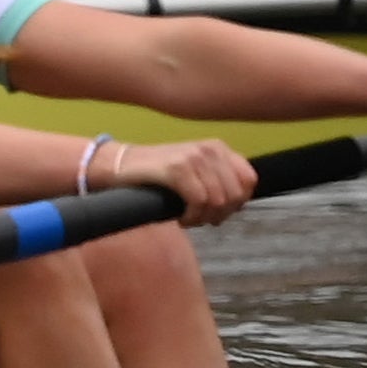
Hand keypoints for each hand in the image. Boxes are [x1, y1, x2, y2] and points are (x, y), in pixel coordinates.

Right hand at [103, 136, 254, 225]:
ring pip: (218, 200)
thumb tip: (239, 204)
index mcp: (218, 148)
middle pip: (235, 194)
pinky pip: (198, 201)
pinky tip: (182, 219)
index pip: (249, 180)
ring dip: (205, 217)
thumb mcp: (194, 170)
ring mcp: (193, 157)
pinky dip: (192, 217)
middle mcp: (210, 149)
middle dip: (221, 214)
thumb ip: (218, 180)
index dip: (239, 202)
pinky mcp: (176, 169)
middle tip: (202, 220)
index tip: (220, 211)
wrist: (117, 165)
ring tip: (190, 219)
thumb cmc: (156, 174)